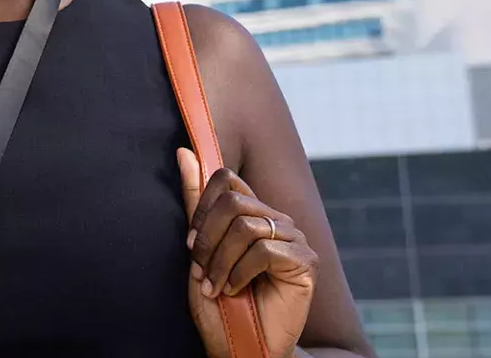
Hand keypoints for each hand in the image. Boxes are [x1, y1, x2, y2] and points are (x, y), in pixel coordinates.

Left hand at [177, 147, 316, 357]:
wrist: (240, 343)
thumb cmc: (219, 301)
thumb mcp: (199, 249)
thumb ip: (196, 202)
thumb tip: (184, 153)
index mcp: (253, 213)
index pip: (226, 180)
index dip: (202, 211)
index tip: (191, 245)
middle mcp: (277, 220)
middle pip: (233, 203)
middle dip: (208, 240)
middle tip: (201, 271)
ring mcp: (295, 239)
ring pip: (246, 226)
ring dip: (220, 261)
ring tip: (216, 286)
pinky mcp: (306, 262)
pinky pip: (264, 250)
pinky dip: (240, 273)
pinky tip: (236, 290)